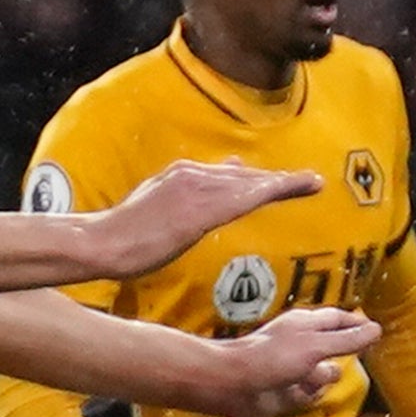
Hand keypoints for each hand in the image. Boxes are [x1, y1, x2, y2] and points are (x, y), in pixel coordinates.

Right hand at [83, 158, 321, 279]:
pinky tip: (297, 189)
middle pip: (244, 176)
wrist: (102, 243)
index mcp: (179, 174)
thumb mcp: (154, 209)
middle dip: (276, 179)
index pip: (226, 175)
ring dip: (284, 182)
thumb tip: (194, 205)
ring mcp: (197, 187)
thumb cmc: (123, 235)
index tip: (277, 181)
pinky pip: (249, 196)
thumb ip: (180, 202)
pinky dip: (276, 190)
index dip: (254, 179)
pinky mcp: (203, 206)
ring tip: (313, 183)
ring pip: (251, 183)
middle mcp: (191, 173)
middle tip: (309, 180)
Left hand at [161, 305, 380, 416]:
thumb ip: (347, 340)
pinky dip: (306, 395)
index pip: (339, 319)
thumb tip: (376, 329)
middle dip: (341, 356)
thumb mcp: (316, 345)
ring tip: (308, 379)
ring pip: (326, 374)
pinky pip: (311, 394)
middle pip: (336, 348)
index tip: (376, 331)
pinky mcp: (289, 391)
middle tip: (350, 359)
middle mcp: (304, 344)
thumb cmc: (273, 357)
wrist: (234, 384)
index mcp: (307, 325)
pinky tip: (296, 393)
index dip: (357, 324)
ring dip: (321, 379)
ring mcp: (296, 369)